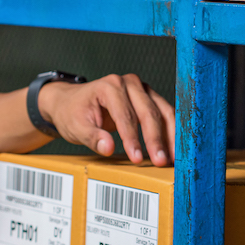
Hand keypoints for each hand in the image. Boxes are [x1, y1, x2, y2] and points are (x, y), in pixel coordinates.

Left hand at [37, 74, 174, 165]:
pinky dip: (170, 131)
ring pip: (162, 112)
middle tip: (161, 161)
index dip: (132, 139)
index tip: (137, 159)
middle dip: (155, 139)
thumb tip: (108, 148)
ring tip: (174, 158)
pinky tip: (174, 149)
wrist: (69, 102)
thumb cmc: (71, 113)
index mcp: (109, 86)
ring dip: (170, 136)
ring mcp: (140, 89)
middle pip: (148, 112)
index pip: (125, 116)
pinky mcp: (148, 97)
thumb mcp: (75, 128)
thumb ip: (92, 137)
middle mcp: (128, 83)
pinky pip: (164, 114)